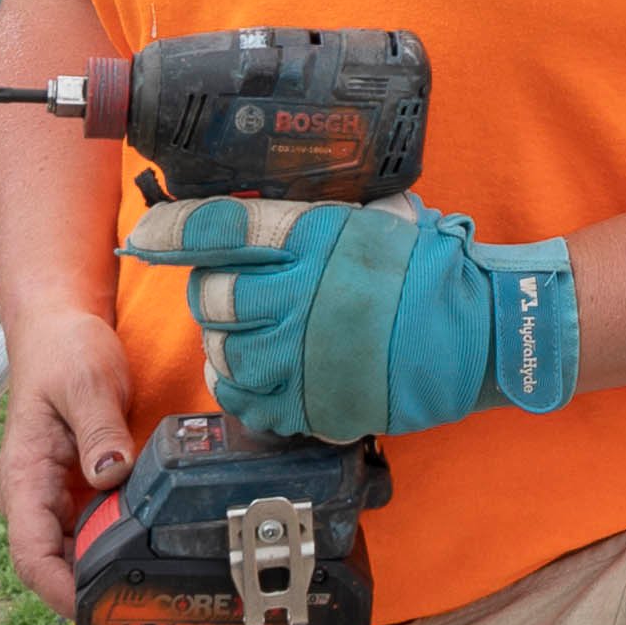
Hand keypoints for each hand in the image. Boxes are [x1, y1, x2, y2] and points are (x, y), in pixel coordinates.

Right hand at [0, 310, 136, 620]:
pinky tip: (158, 549)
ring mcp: (62, 492)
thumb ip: (99, 430)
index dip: (57, 590)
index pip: (29, 554)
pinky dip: (123, 541)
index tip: (92, 609)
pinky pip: (101, 524)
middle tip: (143, 611)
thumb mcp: (87, 384)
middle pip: (56, 563)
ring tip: (157, 589)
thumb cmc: (66, 353)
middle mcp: (38, 495)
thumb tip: (109, 474)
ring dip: (110, 570)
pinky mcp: (86, 483)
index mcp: (24, 479)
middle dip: (90, 592)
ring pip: (81, 549)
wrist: (63, 330)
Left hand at [127, 198, 578, 441]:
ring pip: (223, 353)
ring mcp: (301, 355)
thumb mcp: (372, 222)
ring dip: (229, 345)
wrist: (482, 332)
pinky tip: (265, 375)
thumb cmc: (430, 271)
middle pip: (211, 297)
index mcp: (313, 239)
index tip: (143, 236)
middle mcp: (298, 295)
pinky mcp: (311, 403)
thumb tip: (244, 225)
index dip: (170, 231)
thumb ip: (308, 226)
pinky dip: (246, 388)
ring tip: (257, 338)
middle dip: (213, 296)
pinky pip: (247, 401)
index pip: (218, 228)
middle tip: (234, 297)